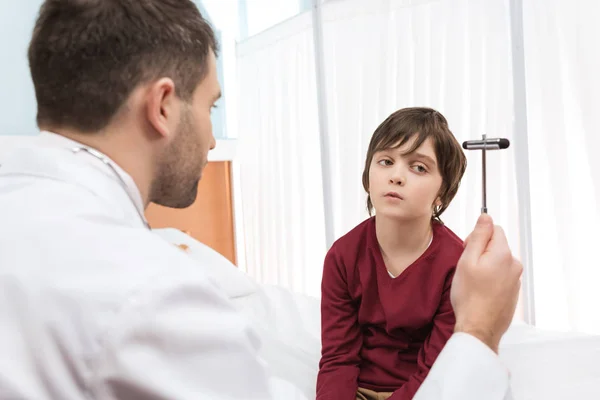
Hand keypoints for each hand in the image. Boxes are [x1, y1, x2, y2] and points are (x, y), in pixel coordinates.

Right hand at [451, 214, 522, 352]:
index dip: (477, 237)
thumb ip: (478, 236)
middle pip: (496, 245)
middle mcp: (514, 264)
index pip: (493, 229)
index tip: (467, 250)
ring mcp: (515, 279)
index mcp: (503, 254)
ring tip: (472, 282)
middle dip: (480, 251)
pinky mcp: (513, 291)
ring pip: (497, 261)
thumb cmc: (470, 296)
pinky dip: (490, 279)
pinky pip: (500, 275)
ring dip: (485, 266)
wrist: (479, 328)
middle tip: (467, 268)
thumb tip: (486, 217)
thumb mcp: (467, 260)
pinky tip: (479, 291)